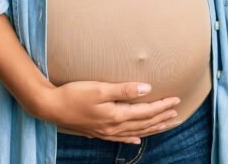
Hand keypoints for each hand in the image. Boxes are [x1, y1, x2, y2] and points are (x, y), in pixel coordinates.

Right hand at [36, 80, 181, 144]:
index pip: (146, 111)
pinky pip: (121, 137)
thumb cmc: (74, 94)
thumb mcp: (99, 89)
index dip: (162, 105)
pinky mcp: (98, 132)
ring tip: (165, 124)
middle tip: (176, 112)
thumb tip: (147, 89)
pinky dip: (133, 137)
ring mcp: (106, 131)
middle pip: (144, 122)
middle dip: (161, 117)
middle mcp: (114, 126)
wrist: (51, 107)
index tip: (176, 100)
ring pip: (136, 131)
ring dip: (152, 127)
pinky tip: (137, 138)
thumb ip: (124, 90)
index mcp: (117, 114)